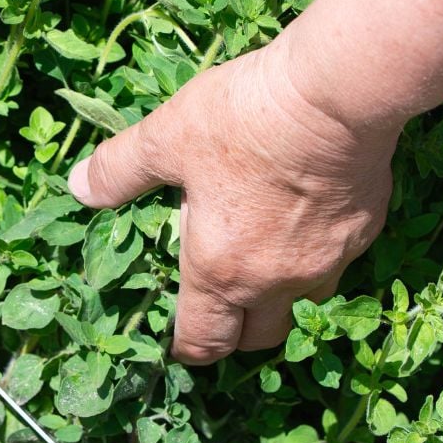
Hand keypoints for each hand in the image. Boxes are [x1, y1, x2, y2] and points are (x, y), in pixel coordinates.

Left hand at [66, 38, 398, 364]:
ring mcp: (329, 261)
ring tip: (262, 261)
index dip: (187, 348)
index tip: (178, 339)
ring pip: (304, 303)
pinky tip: (305, 217)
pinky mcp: (365, 232)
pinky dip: (316, 255)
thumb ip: (120, 171)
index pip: (204, 342)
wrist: (337, 95)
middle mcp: (278, 280)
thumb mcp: (166, 137)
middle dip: (234, 332)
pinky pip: (336, 262)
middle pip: (258, 337)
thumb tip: (78, 187)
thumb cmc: (244, 120)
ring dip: (280, 297)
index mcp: (221, 270)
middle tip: (218, 305)